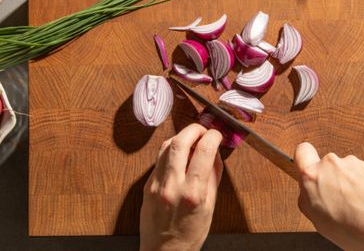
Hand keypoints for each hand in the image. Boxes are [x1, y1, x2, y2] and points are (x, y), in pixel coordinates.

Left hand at [139, 124, 222, 250]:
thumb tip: (214, 153)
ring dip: (181, 138)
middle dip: (194, 129)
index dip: (212, 136)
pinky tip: (179, 156)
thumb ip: (213, 176)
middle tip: (203, 131)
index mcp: (193, 193)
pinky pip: (159, 159)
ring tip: (192, 142)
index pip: (204, 150)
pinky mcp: (147, 185)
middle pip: (180, 141)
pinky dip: (171, 151)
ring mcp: (157, 184)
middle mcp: (172, 186)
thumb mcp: (211, 207)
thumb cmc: (190, 234)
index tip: (216, 135)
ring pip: (166, 146)